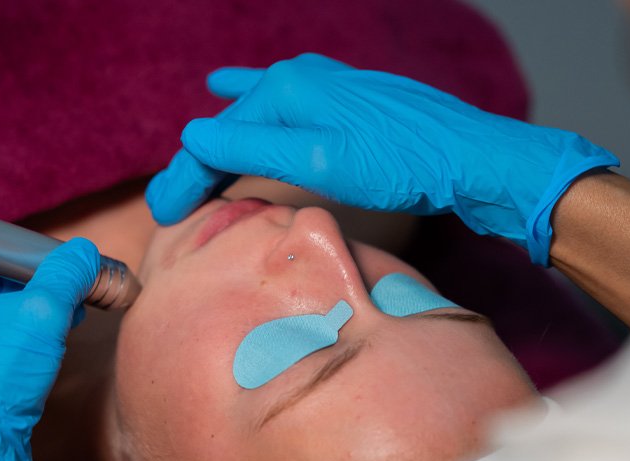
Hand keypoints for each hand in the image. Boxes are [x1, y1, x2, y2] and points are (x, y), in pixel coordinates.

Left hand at [0, 238, 99, 460]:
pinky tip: (49, 338)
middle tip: (64, 288)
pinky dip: (23, 330)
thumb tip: (86, 254)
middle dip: (33, 280)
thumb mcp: (41, 314)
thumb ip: (67, 275)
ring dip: (32, 305)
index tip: (51, 262)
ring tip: (64, 313)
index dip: (22, 251)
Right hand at [146, 53, 617, 264]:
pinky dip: (250, 107)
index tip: (162, 212)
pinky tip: (231, 86)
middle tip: (169, 202)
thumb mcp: (320, 159)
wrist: (467, 158)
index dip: (186, 177)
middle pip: (233, 126)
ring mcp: (322, 89)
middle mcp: (300, 79)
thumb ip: (254, 145)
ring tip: (192, 160)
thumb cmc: (398, 163)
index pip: (218, 138)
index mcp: (288, 91)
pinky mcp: (341, 105)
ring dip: (222, 142)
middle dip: (198, 165)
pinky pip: (278, 107)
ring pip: (255, 118)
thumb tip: (193, 133)